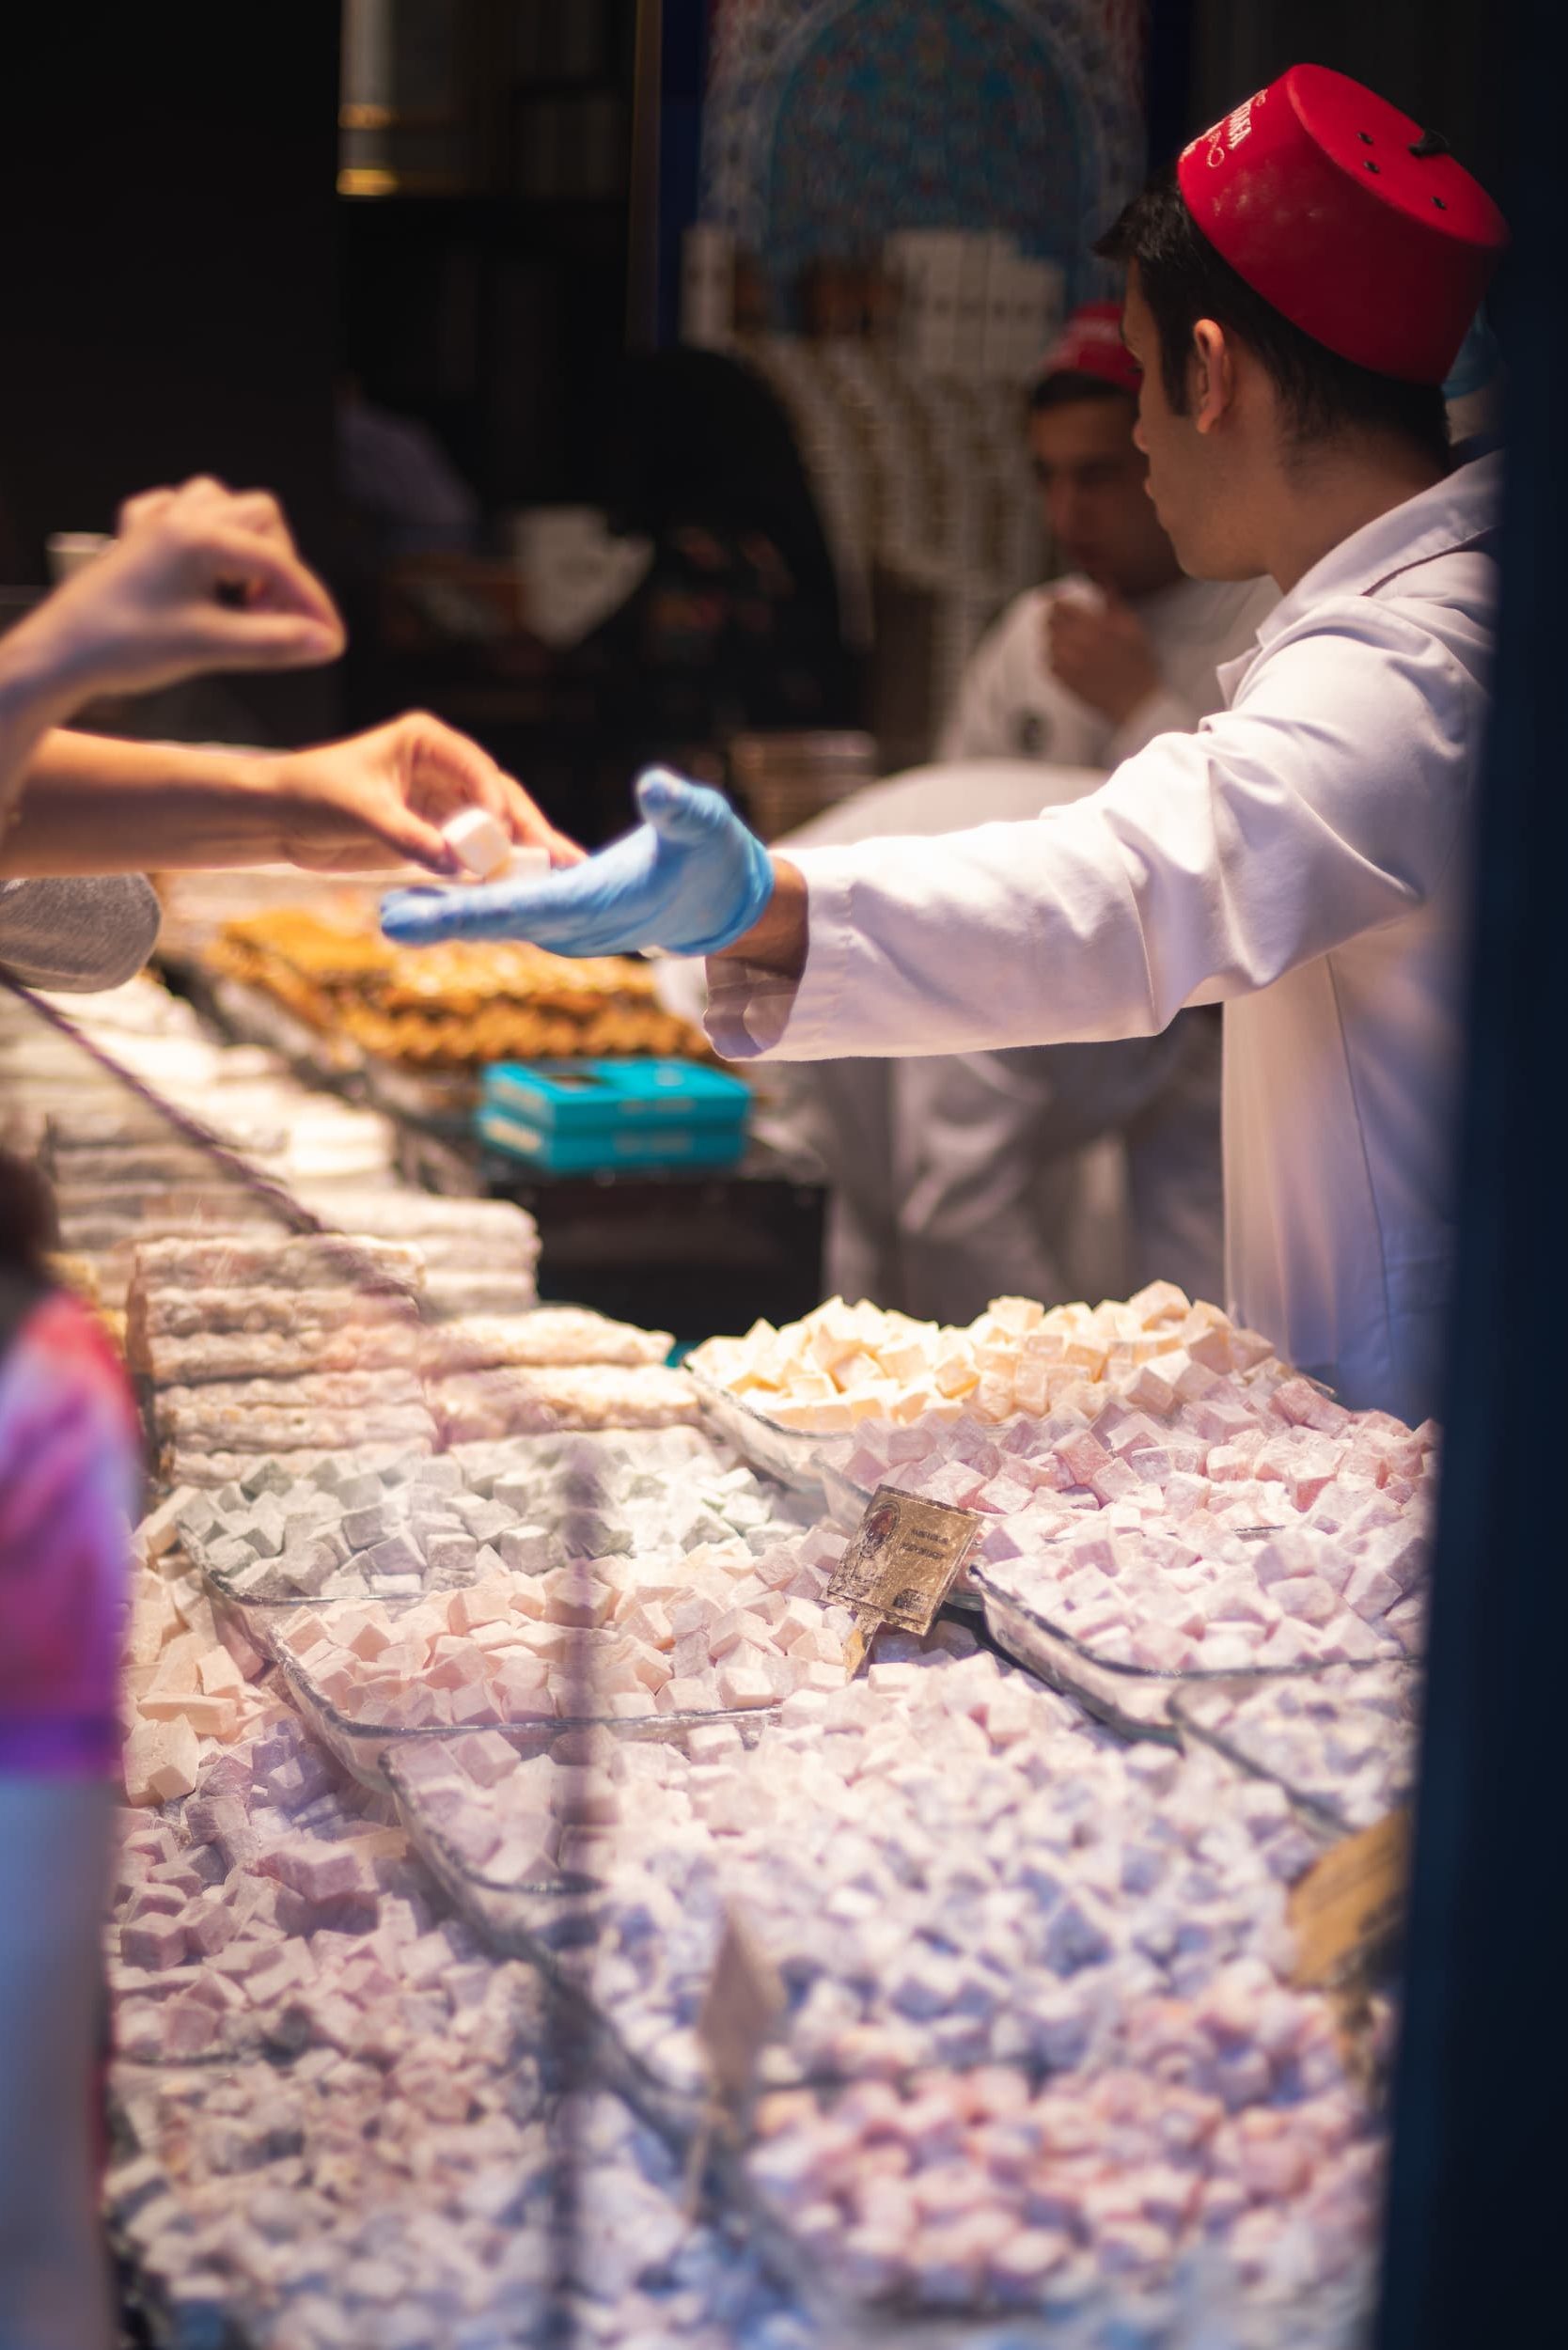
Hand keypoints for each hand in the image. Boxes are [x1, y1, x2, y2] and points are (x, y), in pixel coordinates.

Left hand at [0, 476, 344, 717]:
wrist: (59, 655)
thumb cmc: (121, 646)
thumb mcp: (209, 648)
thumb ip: (274, 642)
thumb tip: (325, 642)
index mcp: (199, 536)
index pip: (279, 563)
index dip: (311, 604)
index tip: (330, 640)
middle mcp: (179, 518)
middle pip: (262, 517)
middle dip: (280, 568)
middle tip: (274, 618)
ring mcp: (155, 524)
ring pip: (222, 504)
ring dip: (245, 544)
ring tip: (241, 592)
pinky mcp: (136, 539)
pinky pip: (177, 510)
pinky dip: (201, 533)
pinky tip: (199, 567)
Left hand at [270, 710, 583, 875]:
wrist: (278, 819)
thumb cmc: (312, 794)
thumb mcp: (361, 811)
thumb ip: (409, 836)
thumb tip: (455, 864)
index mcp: (427, 741)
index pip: (476, 767)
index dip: (495, 800)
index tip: (504, 833)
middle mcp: (442, 768)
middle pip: (496, 797)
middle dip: (527, 828)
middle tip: (559, 859)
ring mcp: (441, 802)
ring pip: (492, 827)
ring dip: (520, 851)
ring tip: (556, 875)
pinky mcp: (434, 834)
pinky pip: (472, 850)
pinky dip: (494, 868)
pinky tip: (521, 887)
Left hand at [381, 767, 773, 954]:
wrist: (724, 900)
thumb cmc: (718, 859)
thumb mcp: (708, 825)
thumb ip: (681, 808)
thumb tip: (654, 786)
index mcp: (598, 902)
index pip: (524, 905)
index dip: (469, 909)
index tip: (421, 915)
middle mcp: (575, 923)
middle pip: (496, 920)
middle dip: (442, 920)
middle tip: (386, 918)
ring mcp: (568, 923)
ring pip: (496, 917)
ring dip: (447, 915)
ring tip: (390, 908)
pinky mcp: (564, 914)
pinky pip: (509, 909)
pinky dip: (471, 905)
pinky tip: (431, 894)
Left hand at [1045, 593, 1161, 726]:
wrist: (1135, 701)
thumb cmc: (1137, 663)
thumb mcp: (1130, 625)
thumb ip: (1110, 600)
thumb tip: (1099, 575)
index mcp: (1092, 626)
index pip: (1060, 606)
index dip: (1054, 600)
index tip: (1054, 598)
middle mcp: (1075, 643)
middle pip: (1049, 622)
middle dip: (1053, 617)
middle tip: (1062, 618)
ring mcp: (1067, 663)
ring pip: (1047, 642)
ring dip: (1054, 637)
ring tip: (1069, 640)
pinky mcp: (1063, 680)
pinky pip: (1048, 663)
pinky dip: (1054, 657)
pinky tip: (1068, 658)